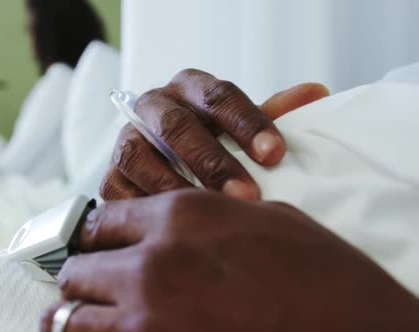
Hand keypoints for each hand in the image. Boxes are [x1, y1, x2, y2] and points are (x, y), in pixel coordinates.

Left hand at [42, 190, 418, 331]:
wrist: (349, 322)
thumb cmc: (314, 270)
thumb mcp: (257, 219)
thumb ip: (200, 218)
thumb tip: (170, 227)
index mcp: (178, 213)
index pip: (100, 220)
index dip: (93, 235)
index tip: (94, 246)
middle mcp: (153, 258)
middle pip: (79, 266)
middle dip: (84, 276)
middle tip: (93, 285)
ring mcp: (149, 312)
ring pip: (72, 312)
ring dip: (78, 314)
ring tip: (85, 316)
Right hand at [100, 69, 329, 200]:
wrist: (170, 163)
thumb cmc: (215, 144)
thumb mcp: (243, 127)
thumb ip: (273, 112)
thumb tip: (315, 93)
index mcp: (189, 88)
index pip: (217, 95)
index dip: (247, 123)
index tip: (275, 154)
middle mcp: (153, 108)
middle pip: (174, 125)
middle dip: (211, 160)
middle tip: (246, 193)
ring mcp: (126, 140)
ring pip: (138, 156)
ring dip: (174, 187)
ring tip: (207, 216)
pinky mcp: (110, 175)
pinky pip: (118, 190)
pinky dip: (143, 208)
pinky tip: (171, 228)